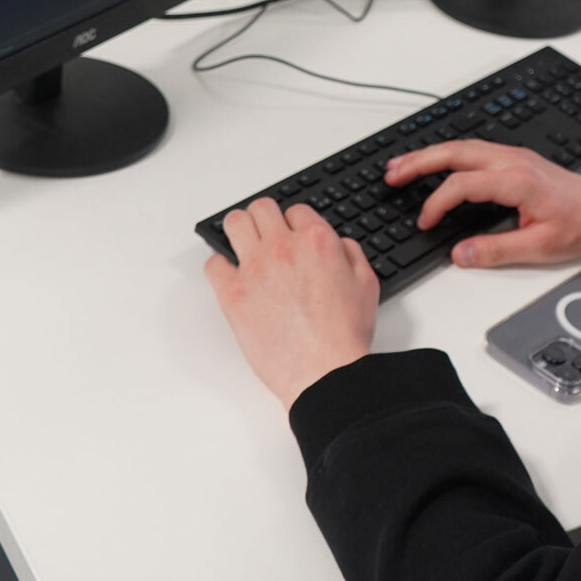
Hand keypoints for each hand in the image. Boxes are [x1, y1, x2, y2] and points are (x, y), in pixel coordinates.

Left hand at [204, 198, 377, 409]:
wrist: (324, 372)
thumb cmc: (344, 335)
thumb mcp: (367, 284)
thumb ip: (350, 253)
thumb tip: (337, 243)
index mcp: (317, 241)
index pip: (296, 210)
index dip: (295, 224)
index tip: (292, 236)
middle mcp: (283, 247)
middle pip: (261, 208)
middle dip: (266, 219)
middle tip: (266, 236)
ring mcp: (254, 268)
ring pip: (234, 223)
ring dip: (240, 231)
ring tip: (244, 247)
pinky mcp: (232, 294)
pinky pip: (213, 263)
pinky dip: (220, 267)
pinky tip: (230, 277)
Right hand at [384, 140, 580, 267]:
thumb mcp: (540, 247)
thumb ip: (496, 251)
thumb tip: (459, 254)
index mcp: (517, 180)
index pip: (462, 184)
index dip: (437, 203)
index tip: (425, 222)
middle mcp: (513, 161)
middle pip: (455, 151)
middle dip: (419, 161)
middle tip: (391, 173)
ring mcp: (514, 156)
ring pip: (463, 146)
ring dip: (431, 154)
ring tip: (403, 165)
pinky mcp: (516, 159)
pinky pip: (474, 150)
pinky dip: (449, 154)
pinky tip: (437, 164)